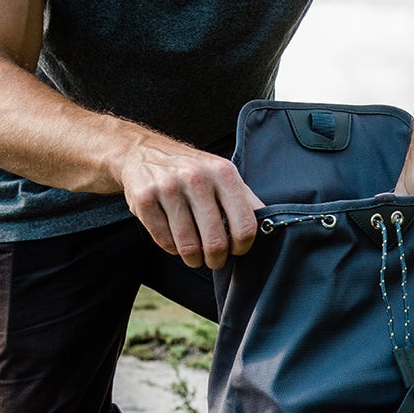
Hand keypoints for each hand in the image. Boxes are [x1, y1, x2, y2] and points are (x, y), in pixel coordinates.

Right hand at [118, 134, 263, 268]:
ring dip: (193, 259)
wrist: (141, 152)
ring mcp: (168, 188)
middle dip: (216, 260)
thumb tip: (272, 228)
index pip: (245, 227)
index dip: (242, 247)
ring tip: (194, 255)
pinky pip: (165, 243)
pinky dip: (172, 248)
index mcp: (223, 173)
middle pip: (216, 243)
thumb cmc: (192, 170)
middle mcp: (196, 177)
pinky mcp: (144, 200)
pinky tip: (174, 238)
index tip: (235, 249)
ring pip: (189, 248)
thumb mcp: (223, 175)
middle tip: (213, 260)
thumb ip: (246, 200)